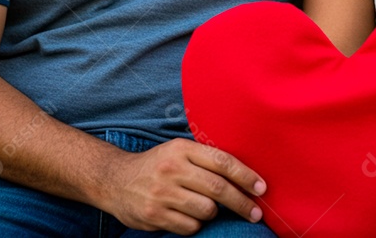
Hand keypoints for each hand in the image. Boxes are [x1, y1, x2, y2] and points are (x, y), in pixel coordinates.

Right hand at [106, 138, 265, 234]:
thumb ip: (205, 159)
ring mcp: (162, 193)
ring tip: (205, 207)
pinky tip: (186, 215)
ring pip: (207, 211)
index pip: (222, 162)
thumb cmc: (156, 165)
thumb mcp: (178, 151)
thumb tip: (245, 175)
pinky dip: (195, 224)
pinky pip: (190, 226)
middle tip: (255, 212)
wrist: (114, 180)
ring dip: (212, 213)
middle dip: (242, 203)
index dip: (246, 176)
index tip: (261, 188)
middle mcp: (172, 169)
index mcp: (181, 149)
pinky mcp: (154, 215)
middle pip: (219, 189)